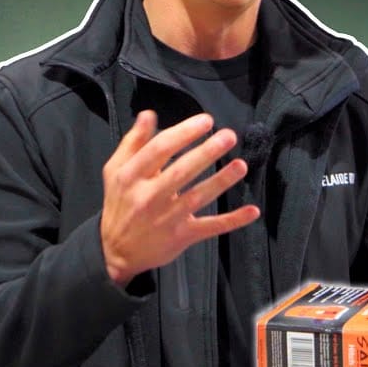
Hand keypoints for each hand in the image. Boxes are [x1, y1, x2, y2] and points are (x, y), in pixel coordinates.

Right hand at [100, 110, 260, 286]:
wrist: (115, 251)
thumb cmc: (120, 204)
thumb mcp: (115, 171)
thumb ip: (133, 142)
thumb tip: (148, 115)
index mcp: (131, 177)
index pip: (159, 149)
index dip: (183, 133)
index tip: (206, 121)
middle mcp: (148, 197)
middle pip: (181, 171)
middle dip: (206, 152)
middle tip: (228, 136)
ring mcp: (167, 218)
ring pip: (197, 197)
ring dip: (221, 181)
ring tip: (240, 165)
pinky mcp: (182, 236)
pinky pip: (210, 227)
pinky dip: (232, 220)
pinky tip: (252, 210)